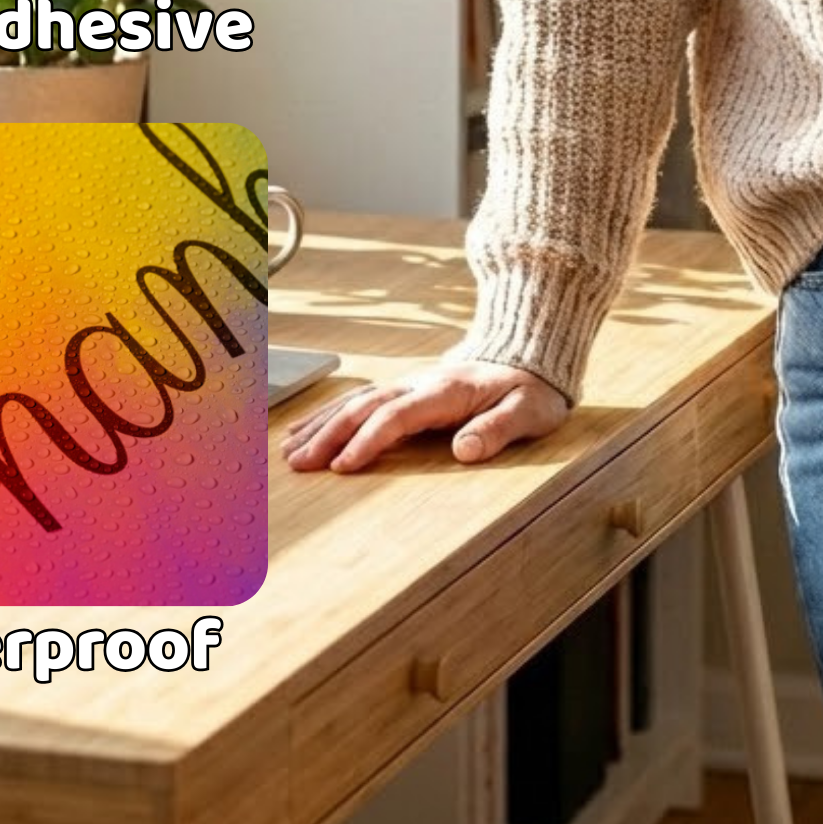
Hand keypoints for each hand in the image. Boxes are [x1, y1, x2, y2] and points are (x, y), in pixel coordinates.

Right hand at [281, 362, 569, 473]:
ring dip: (323, 424)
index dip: (369, 440)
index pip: (398, 415)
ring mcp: (410, 383)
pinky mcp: (407, 389)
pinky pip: (362, 399)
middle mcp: (421, 383)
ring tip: (291, 452)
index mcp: (446, 391)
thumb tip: (463, 450)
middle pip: (366, 407)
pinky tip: (309, 429)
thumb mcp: (528, 411)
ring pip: (357, 400)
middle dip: (330, 434)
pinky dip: (332, 413)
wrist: (531, 356)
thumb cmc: (531, 391)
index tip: (343, 466)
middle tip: (300, 464)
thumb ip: (498, 429)